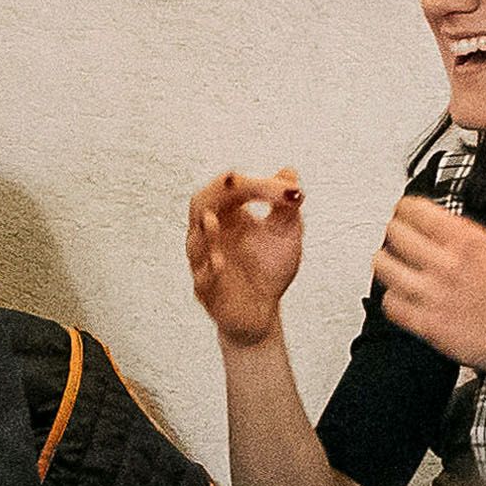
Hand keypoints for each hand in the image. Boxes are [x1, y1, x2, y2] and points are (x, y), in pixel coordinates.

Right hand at [186, 169, 308, 341]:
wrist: (263, 313)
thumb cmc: (268, 269)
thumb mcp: (285, 232)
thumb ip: (286, 204)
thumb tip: (290, 172)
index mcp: (228, 215)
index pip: (231, 189)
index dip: (256, 184)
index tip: (287, 191)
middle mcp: (211, 235)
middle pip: (201, 204)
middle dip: (218, 192)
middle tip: (234, 182)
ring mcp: (205, 263)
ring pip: (195, 243)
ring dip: (206, 233)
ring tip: (213, 223)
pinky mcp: (207, 292)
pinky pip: (202, 280)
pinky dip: (208, 271)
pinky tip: (219, 264)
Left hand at [373, 196, 485, 382]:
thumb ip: (462, 233)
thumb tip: (433, 222)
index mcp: (467, 241)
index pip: (413, 210)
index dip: (404, 210)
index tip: (403, 214)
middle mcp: (448, 264)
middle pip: (395, 233)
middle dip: (395, 234)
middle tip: (398, 240)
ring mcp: (434, 295)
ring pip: (383, 266)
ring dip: (386, 263)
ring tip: (392, 266)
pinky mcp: (426, 324)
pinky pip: (390, 303)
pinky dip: (393, 298)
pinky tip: (402, 296)